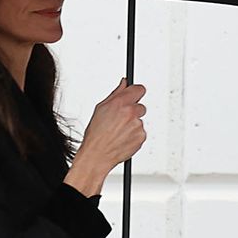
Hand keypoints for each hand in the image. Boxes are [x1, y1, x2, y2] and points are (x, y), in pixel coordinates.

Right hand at [65, 80, 147, 196]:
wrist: (97, 154)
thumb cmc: (96, 134)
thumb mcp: (101, 108)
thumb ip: (116, 94)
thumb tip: (124, 83)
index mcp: (120, 103)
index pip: (139, 89)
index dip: (136, 92)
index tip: (134, 95)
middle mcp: (131, 112)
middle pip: (140, 106)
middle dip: (133, 111)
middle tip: (120, 120)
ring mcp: (137, 125)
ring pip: (139, 121)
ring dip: (132, 125)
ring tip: (118, 132)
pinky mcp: (141, 136)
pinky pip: (141, 133)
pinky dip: (134, 135)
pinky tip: (122, 138)